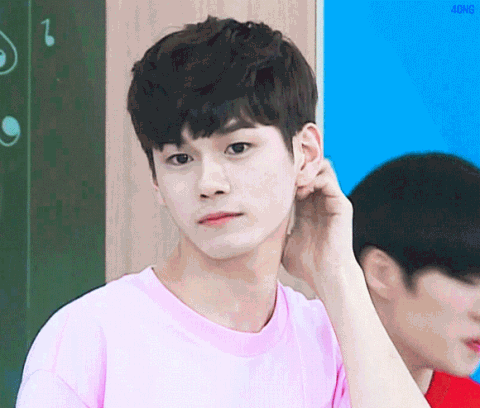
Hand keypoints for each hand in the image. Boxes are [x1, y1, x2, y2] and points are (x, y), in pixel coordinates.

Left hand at [282, 159, 360, 298]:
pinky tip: (300, 191)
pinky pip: (328, 179)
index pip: (297, 180)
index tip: (268, 180)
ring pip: (320, 168)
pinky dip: (313, 179)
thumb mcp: (283, 244)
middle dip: (294, 167)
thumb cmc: (306, 266)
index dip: (284, 175)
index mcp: (307, 209)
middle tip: (279, 176)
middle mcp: (320, 202)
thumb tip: (255, 229)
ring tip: (291, 183)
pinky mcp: (341, 204)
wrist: (326, 276)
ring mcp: (332, 202)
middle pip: (309, 169)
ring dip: (303, 171)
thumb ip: (275, 231)